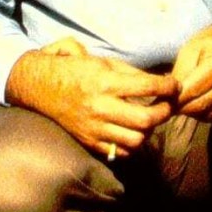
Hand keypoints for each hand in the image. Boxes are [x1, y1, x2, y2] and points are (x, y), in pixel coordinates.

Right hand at [5, 41, 177, 159]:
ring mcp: (95, 127)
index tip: (174, 85)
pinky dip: (131, 145)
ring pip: (136, 139)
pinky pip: (119, 151)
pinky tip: (132, 132)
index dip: (168, 86)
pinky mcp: (89, 141)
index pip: (148, 86)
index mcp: (104, 81)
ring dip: (148, 131)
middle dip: (164, 112)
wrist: (38, 86)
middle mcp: (101, 106)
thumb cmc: (71, 68)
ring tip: (149, 119)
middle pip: (147, 119)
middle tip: (167, 104)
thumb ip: (126, 69)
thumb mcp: (99, 59)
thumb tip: (153, 80)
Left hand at [171, 9, 211, 120]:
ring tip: (181, 103)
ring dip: (192, 112)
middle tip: (168, 106)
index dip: (175, 99)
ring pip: (209, 113)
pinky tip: (196, 103)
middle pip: (201, 104)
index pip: (192, 90)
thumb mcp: (193, 47)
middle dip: (181, 108)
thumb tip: (169, 93)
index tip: (161, 101)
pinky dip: (205, 112)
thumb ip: (181, 71)